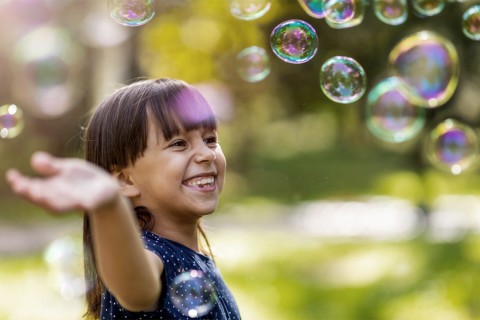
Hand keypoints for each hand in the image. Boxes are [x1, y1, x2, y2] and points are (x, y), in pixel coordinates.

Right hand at [5, 151, 119, 212]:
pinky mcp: (89, 204)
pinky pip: (81, 205)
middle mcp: (58, 198)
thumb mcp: (66, 169)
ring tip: (38, 194)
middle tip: (21, 186)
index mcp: (50, 188)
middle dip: (30, 193)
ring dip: (48, 200)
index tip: (11, 174)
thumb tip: (35, 159)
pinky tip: (74, 201)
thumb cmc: (82, 179)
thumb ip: (51, 166)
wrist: (106, 189)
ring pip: (57, 205)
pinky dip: (76, 204)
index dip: (20, 183)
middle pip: (40, 198)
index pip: (31, 187)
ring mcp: (73, 202)